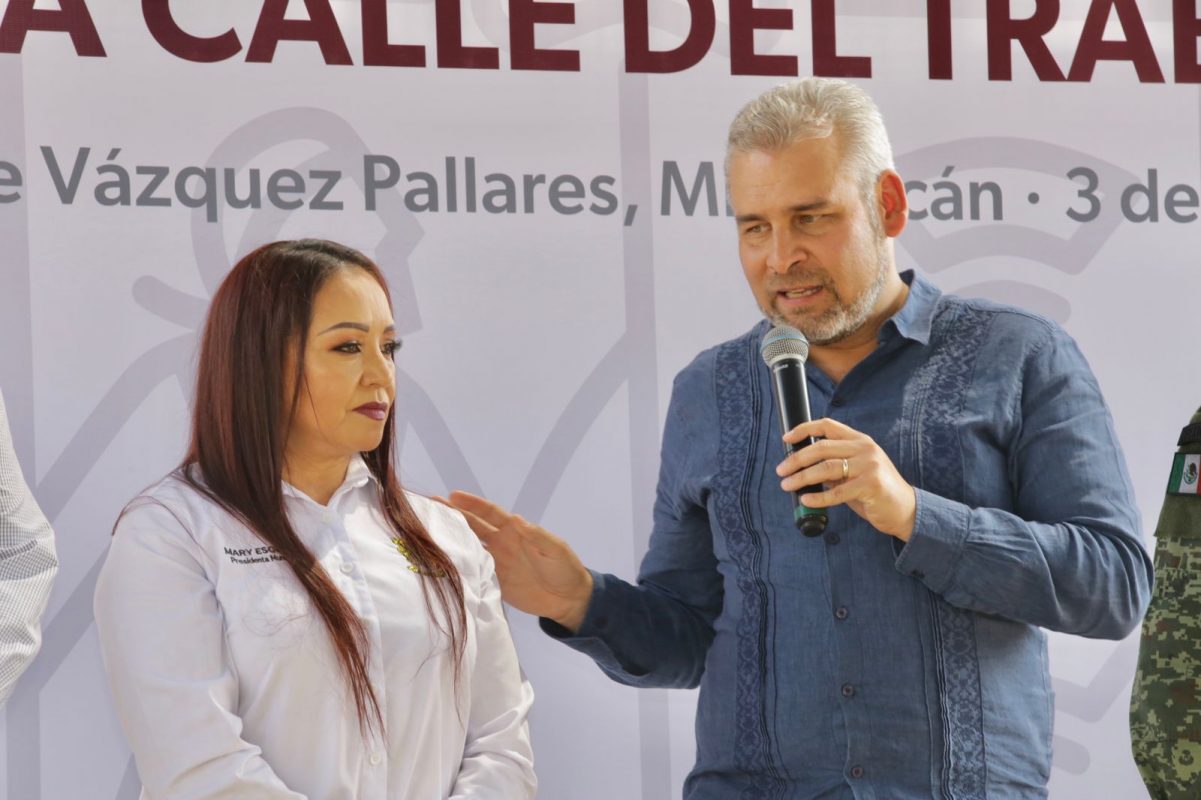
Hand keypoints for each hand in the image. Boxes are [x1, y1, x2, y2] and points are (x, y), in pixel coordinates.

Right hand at [443, 491, 593, 631]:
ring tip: (428, 532)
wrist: (568, 600)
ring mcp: (496, 562)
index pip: (489, 513)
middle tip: (430, 508)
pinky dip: (458, 566)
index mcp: (515, 531)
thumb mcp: (555, 549)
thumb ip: (537, 536)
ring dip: (451, 539)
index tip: (452, 495)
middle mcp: (501, 543)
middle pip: (473, 526)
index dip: (472, 504)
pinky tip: (441, 563)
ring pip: (469, 546)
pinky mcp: (494, 582)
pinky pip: (472, 571)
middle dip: (453, 516)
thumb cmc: (565, 569)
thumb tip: (516, 520)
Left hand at [777, 418, 915, 540]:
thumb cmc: (875, 491)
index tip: (786, 439)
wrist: (906, 510)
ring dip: (802, 477)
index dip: (804, 429)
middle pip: (821, 448)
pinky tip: (806, 499)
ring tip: (787, 485)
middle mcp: (865, 448)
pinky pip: (837, 491)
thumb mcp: (855, 472)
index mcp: (860, 440)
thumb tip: (802, 468)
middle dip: (796, 459)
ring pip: (826, 468)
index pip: (828, 425)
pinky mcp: (871, 485)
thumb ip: (834, 466)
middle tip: (781, 470)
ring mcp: (869, 466)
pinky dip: (818, 497)